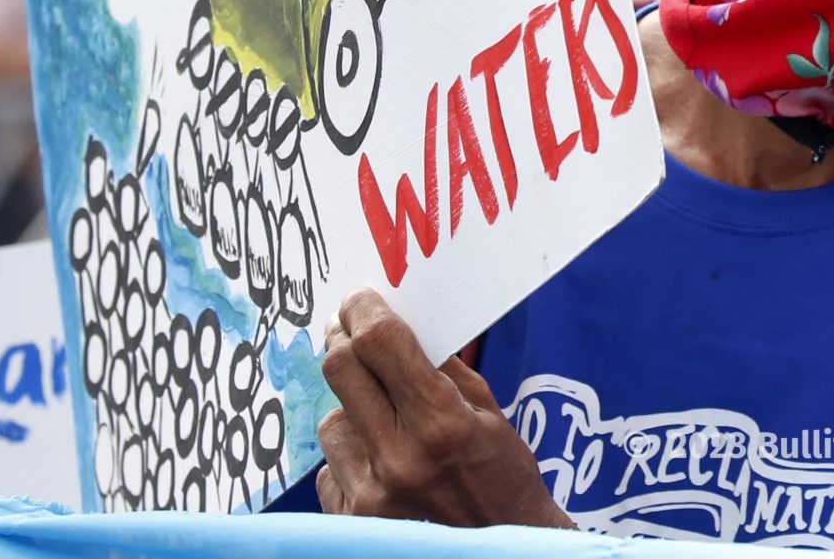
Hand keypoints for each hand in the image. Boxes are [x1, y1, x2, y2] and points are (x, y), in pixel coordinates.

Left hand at [315, 288, 570, 527]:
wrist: (502, 546)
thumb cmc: (503, 478)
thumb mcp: (489, 413)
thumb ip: (442, 371)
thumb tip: (399, 326)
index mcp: (442, 422)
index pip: (382, 343)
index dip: (365, 310)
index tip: (360, 298)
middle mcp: (400, 457)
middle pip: (341, 370)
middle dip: (343, 338)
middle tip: (348, 328)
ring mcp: (370, 494)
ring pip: (330, 420)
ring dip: (351, 409)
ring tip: (384, 421)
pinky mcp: (351, 521)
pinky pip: (330, 467)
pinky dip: (350, 457)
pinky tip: (381, 465)